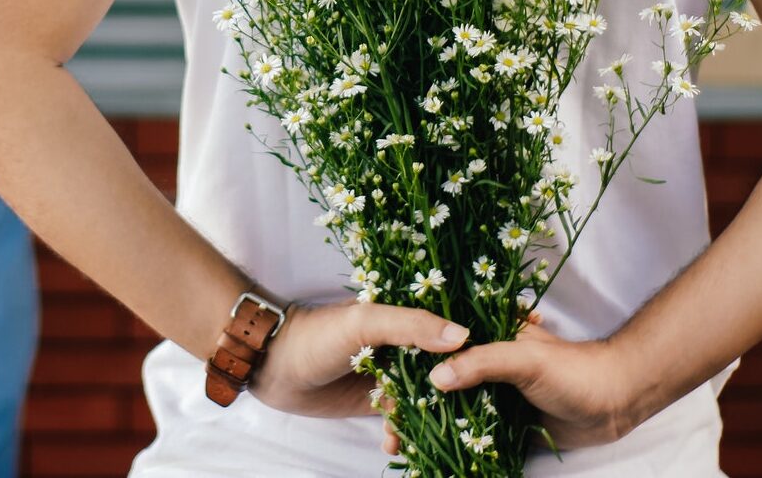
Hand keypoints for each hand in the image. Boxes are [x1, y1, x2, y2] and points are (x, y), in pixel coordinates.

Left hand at [247, 300, 469, 418]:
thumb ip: (410, 326)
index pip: (447, 332)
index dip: (468, 352)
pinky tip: (395, 444)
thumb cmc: (317, 334)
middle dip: (451, 395)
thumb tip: (463, 337)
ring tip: (424, 437)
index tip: (489, 373)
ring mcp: (389, 374)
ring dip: (426, 420)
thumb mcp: (365, 323)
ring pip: (423, 400)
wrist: (272, 365)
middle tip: (465, 418)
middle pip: (440, 370)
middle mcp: (401, 345)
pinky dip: (402, 433)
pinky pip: (399, 419)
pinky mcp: (374, 401)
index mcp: (403, 317)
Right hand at [380, 319, 637, 455]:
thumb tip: (436, 379)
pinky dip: (450, 443)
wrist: (616, 402)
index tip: (379, 381)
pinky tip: (427, 454)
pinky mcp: (502, 421)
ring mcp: (490, 392)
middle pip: (435, 378)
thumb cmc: (573, 369)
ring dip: (425, 426)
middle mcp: (481, 360)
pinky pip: (469, 432)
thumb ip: (482, 364)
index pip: (434, 343)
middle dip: (408, 401)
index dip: (406, 360)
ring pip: (449, 408)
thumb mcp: (525, 359)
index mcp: (483, 333)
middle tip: (385, 424)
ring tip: (397, 444)